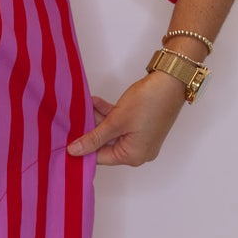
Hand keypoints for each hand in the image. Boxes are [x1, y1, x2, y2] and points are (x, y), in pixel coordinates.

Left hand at [66, 74, 186, 165]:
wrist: (171, 80)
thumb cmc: (149, 102)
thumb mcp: (116, 122)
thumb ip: (94, 137)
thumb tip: (74, 151)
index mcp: (133, 156)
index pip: (100, 158)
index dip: (83, 148)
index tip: (66, 141)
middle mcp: (139, 151)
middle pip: (105, 145)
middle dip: (90, 130)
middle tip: (73, 121)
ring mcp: (141, 138)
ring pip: (111, 132)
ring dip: (98, 119)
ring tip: (84, 107)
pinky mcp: (141, 125)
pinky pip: (120, 124)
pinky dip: (109, 115)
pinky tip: (95, 103)